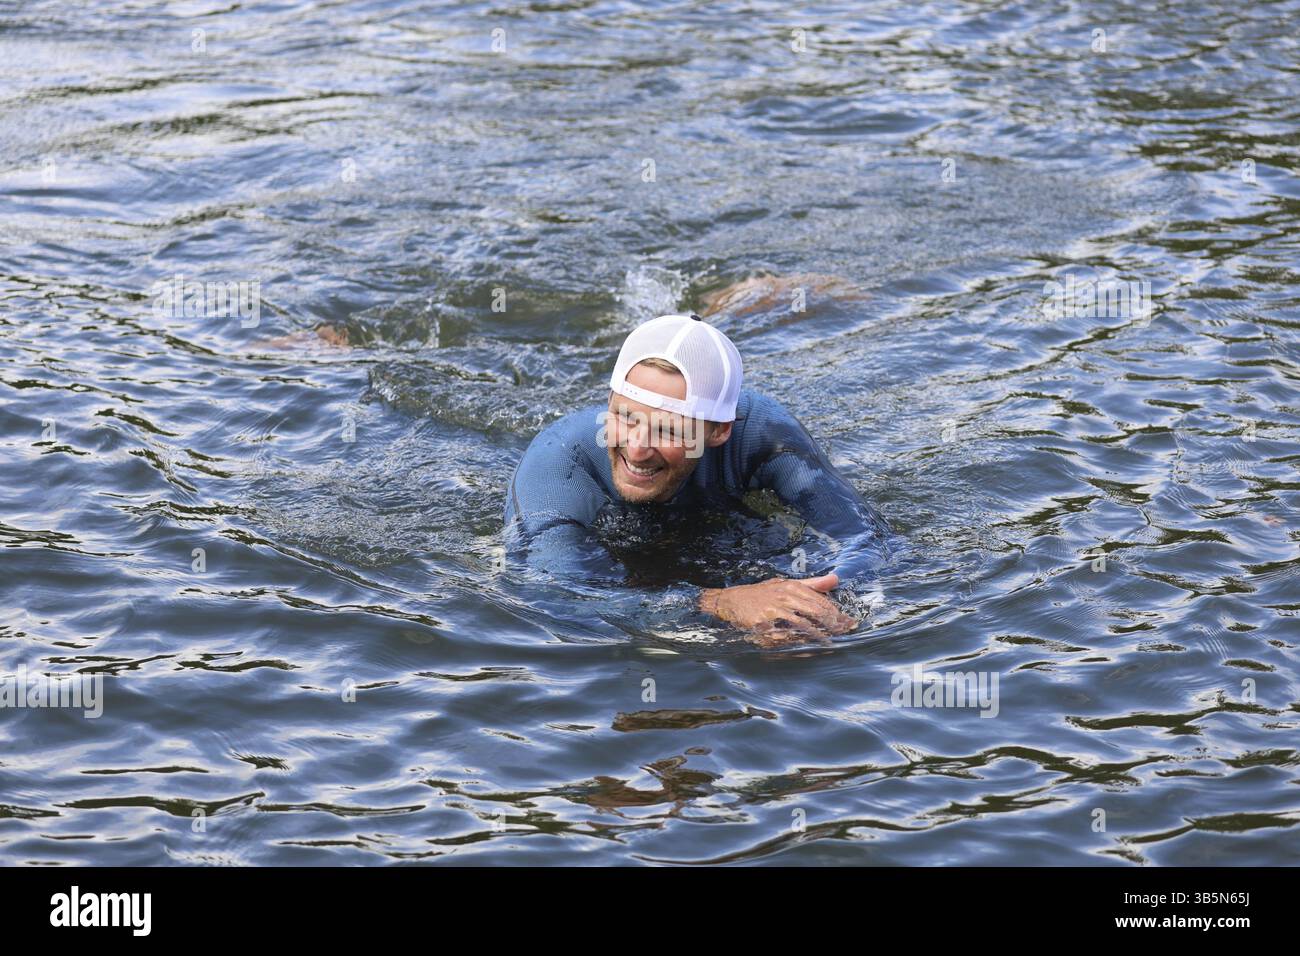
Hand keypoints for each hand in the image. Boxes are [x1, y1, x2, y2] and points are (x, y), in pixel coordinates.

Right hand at [699, 573, 857, 641]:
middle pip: (816, 611)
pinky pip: (784, 636)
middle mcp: (784, 596)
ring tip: (830, 643)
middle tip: (845, 633)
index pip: (820, 600)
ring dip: (819, 636)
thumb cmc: (760, 594)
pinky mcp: (764, 624)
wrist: (730, 601)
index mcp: (791, 587)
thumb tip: (835, 579)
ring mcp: (774, 611)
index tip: (849, 622)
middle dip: (833, 624)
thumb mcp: (784, 584)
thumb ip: (812, 584)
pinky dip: (797, 643)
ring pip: (803, 624)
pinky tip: (806, 648)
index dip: (836, 613)